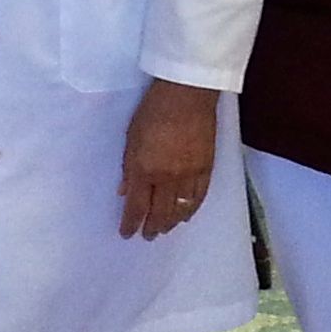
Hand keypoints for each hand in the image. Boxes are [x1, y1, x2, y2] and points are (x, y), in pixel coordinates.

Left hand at [117, 79, 219, 240]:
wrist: (187, 94)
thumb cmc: (153, 109)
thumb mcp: (131, 137)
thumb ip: (128, 168)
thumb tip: (124, 191)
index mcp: (145, 169)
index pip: (136, 206)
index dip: (130, 223)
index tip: (126, 233)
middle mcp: (167, 177)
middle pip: (160, 212)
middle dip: (152, 227)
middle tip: (147, 236)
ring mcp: (189, 174)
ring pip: (180, 209)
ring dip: (171, 222)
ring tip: (165, 229)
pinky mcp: (206, 167)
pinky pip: (199, 197)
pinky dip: (191, 209)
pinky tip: (186, 215)